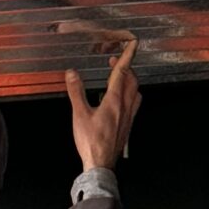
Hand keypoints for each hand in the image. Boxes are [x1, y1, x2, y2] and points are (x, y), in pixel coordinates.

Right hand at [64, 34, 140, 172]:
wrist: (101, 164)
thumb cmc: (91, 142)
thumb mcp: (79, 115)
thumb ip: (76, 92)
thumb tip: (72, 74)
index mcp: (114, 101)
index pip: (122, 73)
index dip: (126, 57)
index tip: (132, 44)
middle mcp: (125, 107)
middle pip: (132, 81)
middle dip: (126, 68)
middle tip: (116, 62)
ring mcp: (128, 117)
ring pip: (136, 93)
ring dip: (130, 81)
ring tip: (121, 78)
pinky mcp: (127, 126)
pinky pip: (134, 105)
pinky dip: (130, 96)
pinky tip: (122, 101)